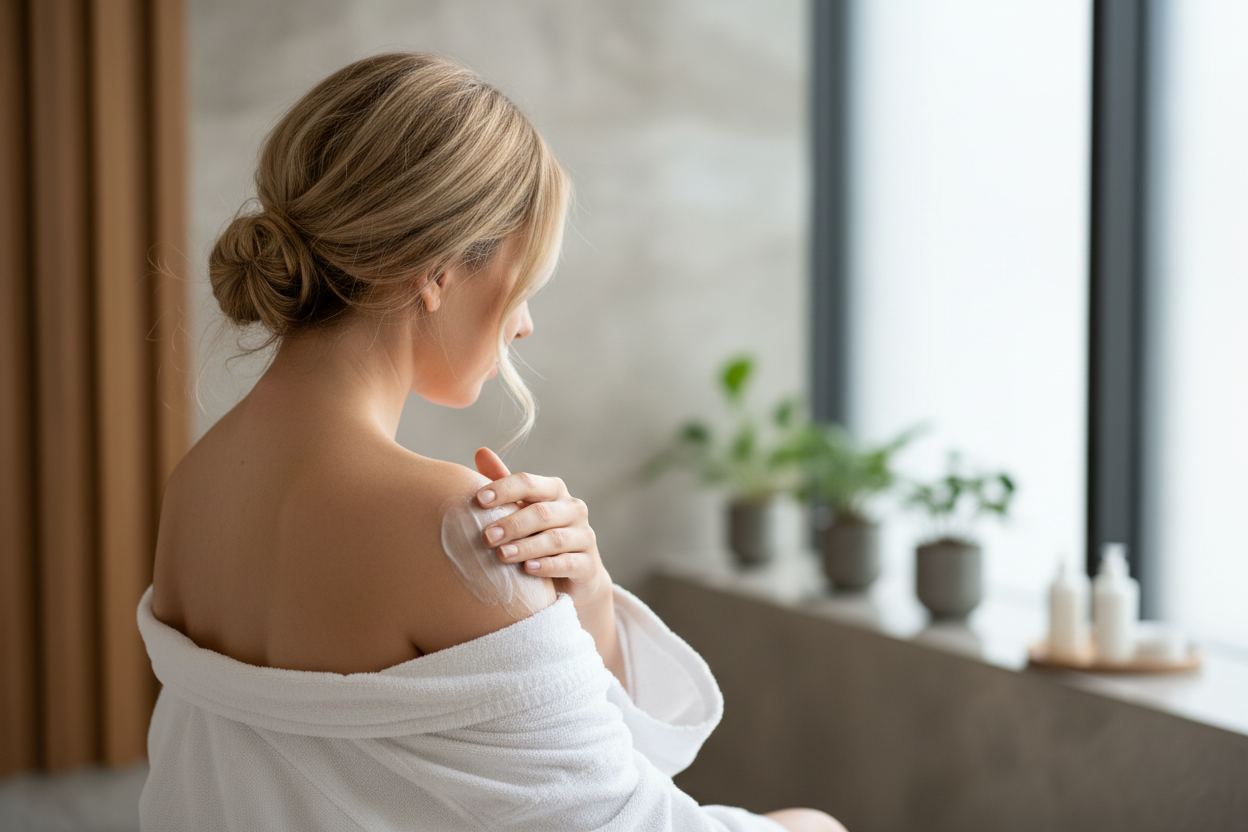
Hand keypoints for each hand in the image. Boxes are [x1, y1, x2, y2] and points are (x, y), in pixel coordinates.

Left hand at [473, 448, 610, 606]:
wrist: (575, 573)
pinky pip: (569, 563)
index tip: (479, 499)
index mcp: (555, 491)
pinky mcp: (589, 564)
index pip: (529, 483)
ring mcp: (584, 537)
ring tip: (502, 555)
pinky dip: (548, 566)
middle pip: (542, 513)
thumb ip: (505, 487)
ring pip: (555, 539)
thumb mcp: (523, 509)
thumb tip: (481, 452)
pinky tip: (529, 569)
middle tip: (486, 537)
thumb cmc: (540, 535)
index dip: (504, 489)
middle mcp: (573, 509)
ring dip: (526, 546)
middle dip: (512, 524)